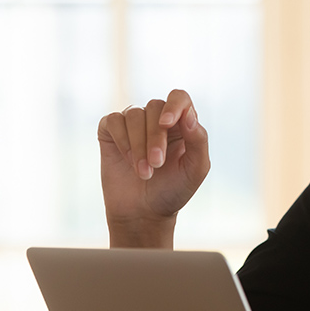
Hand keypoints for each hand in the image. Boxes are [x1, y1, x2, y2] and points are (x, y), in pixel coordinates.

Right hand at [98, 89, 209, 247]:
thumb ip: (198, 140)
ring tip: (144, 172)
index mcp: (181, 123)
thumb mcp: (195, 169)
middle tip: (157, 164)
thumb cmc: (173, 190)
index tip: (167, 124)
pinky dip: (122, 140)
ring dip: (139, 145)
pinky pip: (113, 121)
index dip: (174, 105)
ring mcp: (133, 124)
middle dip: (155, 137)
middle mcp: (156, 118)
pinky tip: (128, 161)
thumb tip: (189, 114)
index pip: (178, 97)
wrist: (144, 213)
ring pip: (134, 114)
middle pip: (155, 107)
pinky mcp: (111, 132)